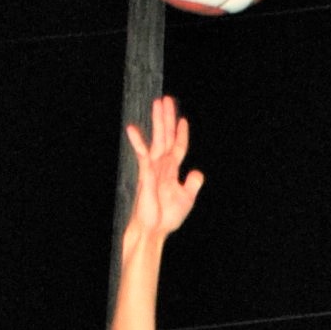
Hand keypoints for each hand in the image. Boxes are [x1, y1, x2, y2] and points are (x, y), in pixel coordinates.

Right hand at [124, 95, 204, 238]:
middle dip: (167, 118)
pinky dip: (138, 142)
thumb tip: (197, 172)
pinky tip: (132, 129)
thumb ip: (192, 184)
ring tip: (157, 103)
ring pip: (157, 139)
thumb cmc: (166, 217)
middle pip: (167, 136)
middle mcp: (162, 165)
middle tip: (166, 99)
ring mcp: (153, 168)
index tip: (183, 119)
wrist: (154, 230)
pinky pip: (142, 155)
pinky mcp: (145, 174)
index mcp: (172, 170)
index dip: (181, 134)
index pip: (178, 147)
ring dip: (158, 121)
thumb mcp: (186, 199)